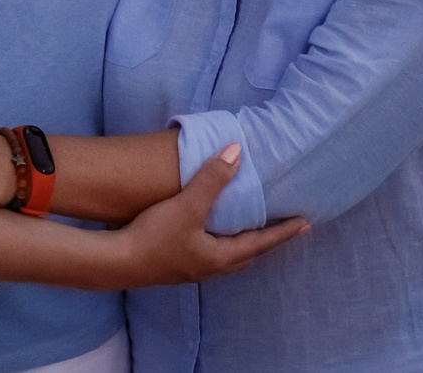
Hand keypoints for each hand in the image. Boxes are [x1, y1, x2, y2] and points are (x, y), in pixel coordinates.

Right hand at [110, 144, 305, 289]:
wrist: (117, 262)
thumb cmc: (155, 236)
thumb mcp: (187, 206)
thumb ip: (212, 180)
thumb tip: (236, 152)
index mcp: (221, 257)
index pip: (261, 242)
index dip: (284, 232)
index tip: (306, 224)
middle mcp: (211, 268)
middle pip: (247, 254)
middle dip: (264, 241)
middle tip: (280, 227)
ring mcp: (192, 270)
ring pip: (227, 257)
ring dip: (241, 243)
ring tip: (248, 228)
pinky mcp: (175, 266)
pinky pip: (209, 255)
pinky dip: (220, 243)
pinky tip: (209, 232)